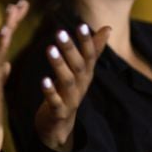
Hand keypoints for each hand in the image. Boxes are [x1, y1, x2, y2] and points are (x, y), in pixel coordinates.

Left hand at [34, 23, 110, 151]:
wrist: (60, 125)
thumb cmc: (69, 91)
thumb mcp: (81, 71)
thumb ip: (93, 50)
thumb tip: (108, 28)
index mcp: (86, 74)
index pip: (90, 56)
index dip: (87, 42)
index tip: (80, 25)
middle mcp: (82, 86)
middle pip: (79, 66)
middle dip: (71, 49)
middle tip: (60, 32)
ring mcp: (72, 100)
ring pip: (68, 81)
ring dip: (59, 65)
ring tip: (50, 49)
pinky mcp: (59, 112)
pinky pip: (56, 102)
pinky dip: (50, 91)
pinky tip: (44, 79)